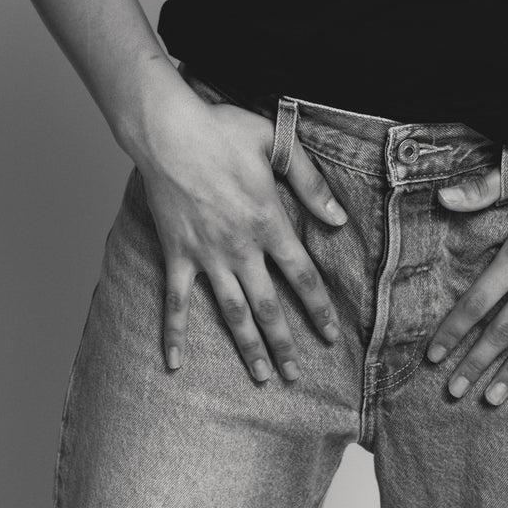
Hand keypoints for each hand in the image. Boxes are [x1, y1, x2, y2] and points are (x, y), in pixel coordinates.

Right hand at [131, 75, 348, 383]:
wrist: (168, 131)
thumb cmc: (222, 130)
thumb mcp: (277, 143)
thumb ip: (311, 182)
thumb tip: (338, 218)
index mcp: (268, 221)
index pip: (302, 276)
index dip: (319, 308)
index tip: (331, 336)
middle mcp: (239, 247)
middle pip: (268, 306)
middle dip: (284, 344)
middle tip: (295, 375)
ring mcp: (206, 254)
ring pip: (231, 311)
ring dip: (246, 347)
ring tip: (259, 377)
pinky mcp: (176, 253)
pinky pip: (175, 302)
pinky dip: (174, 334)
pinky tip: (174, 364)